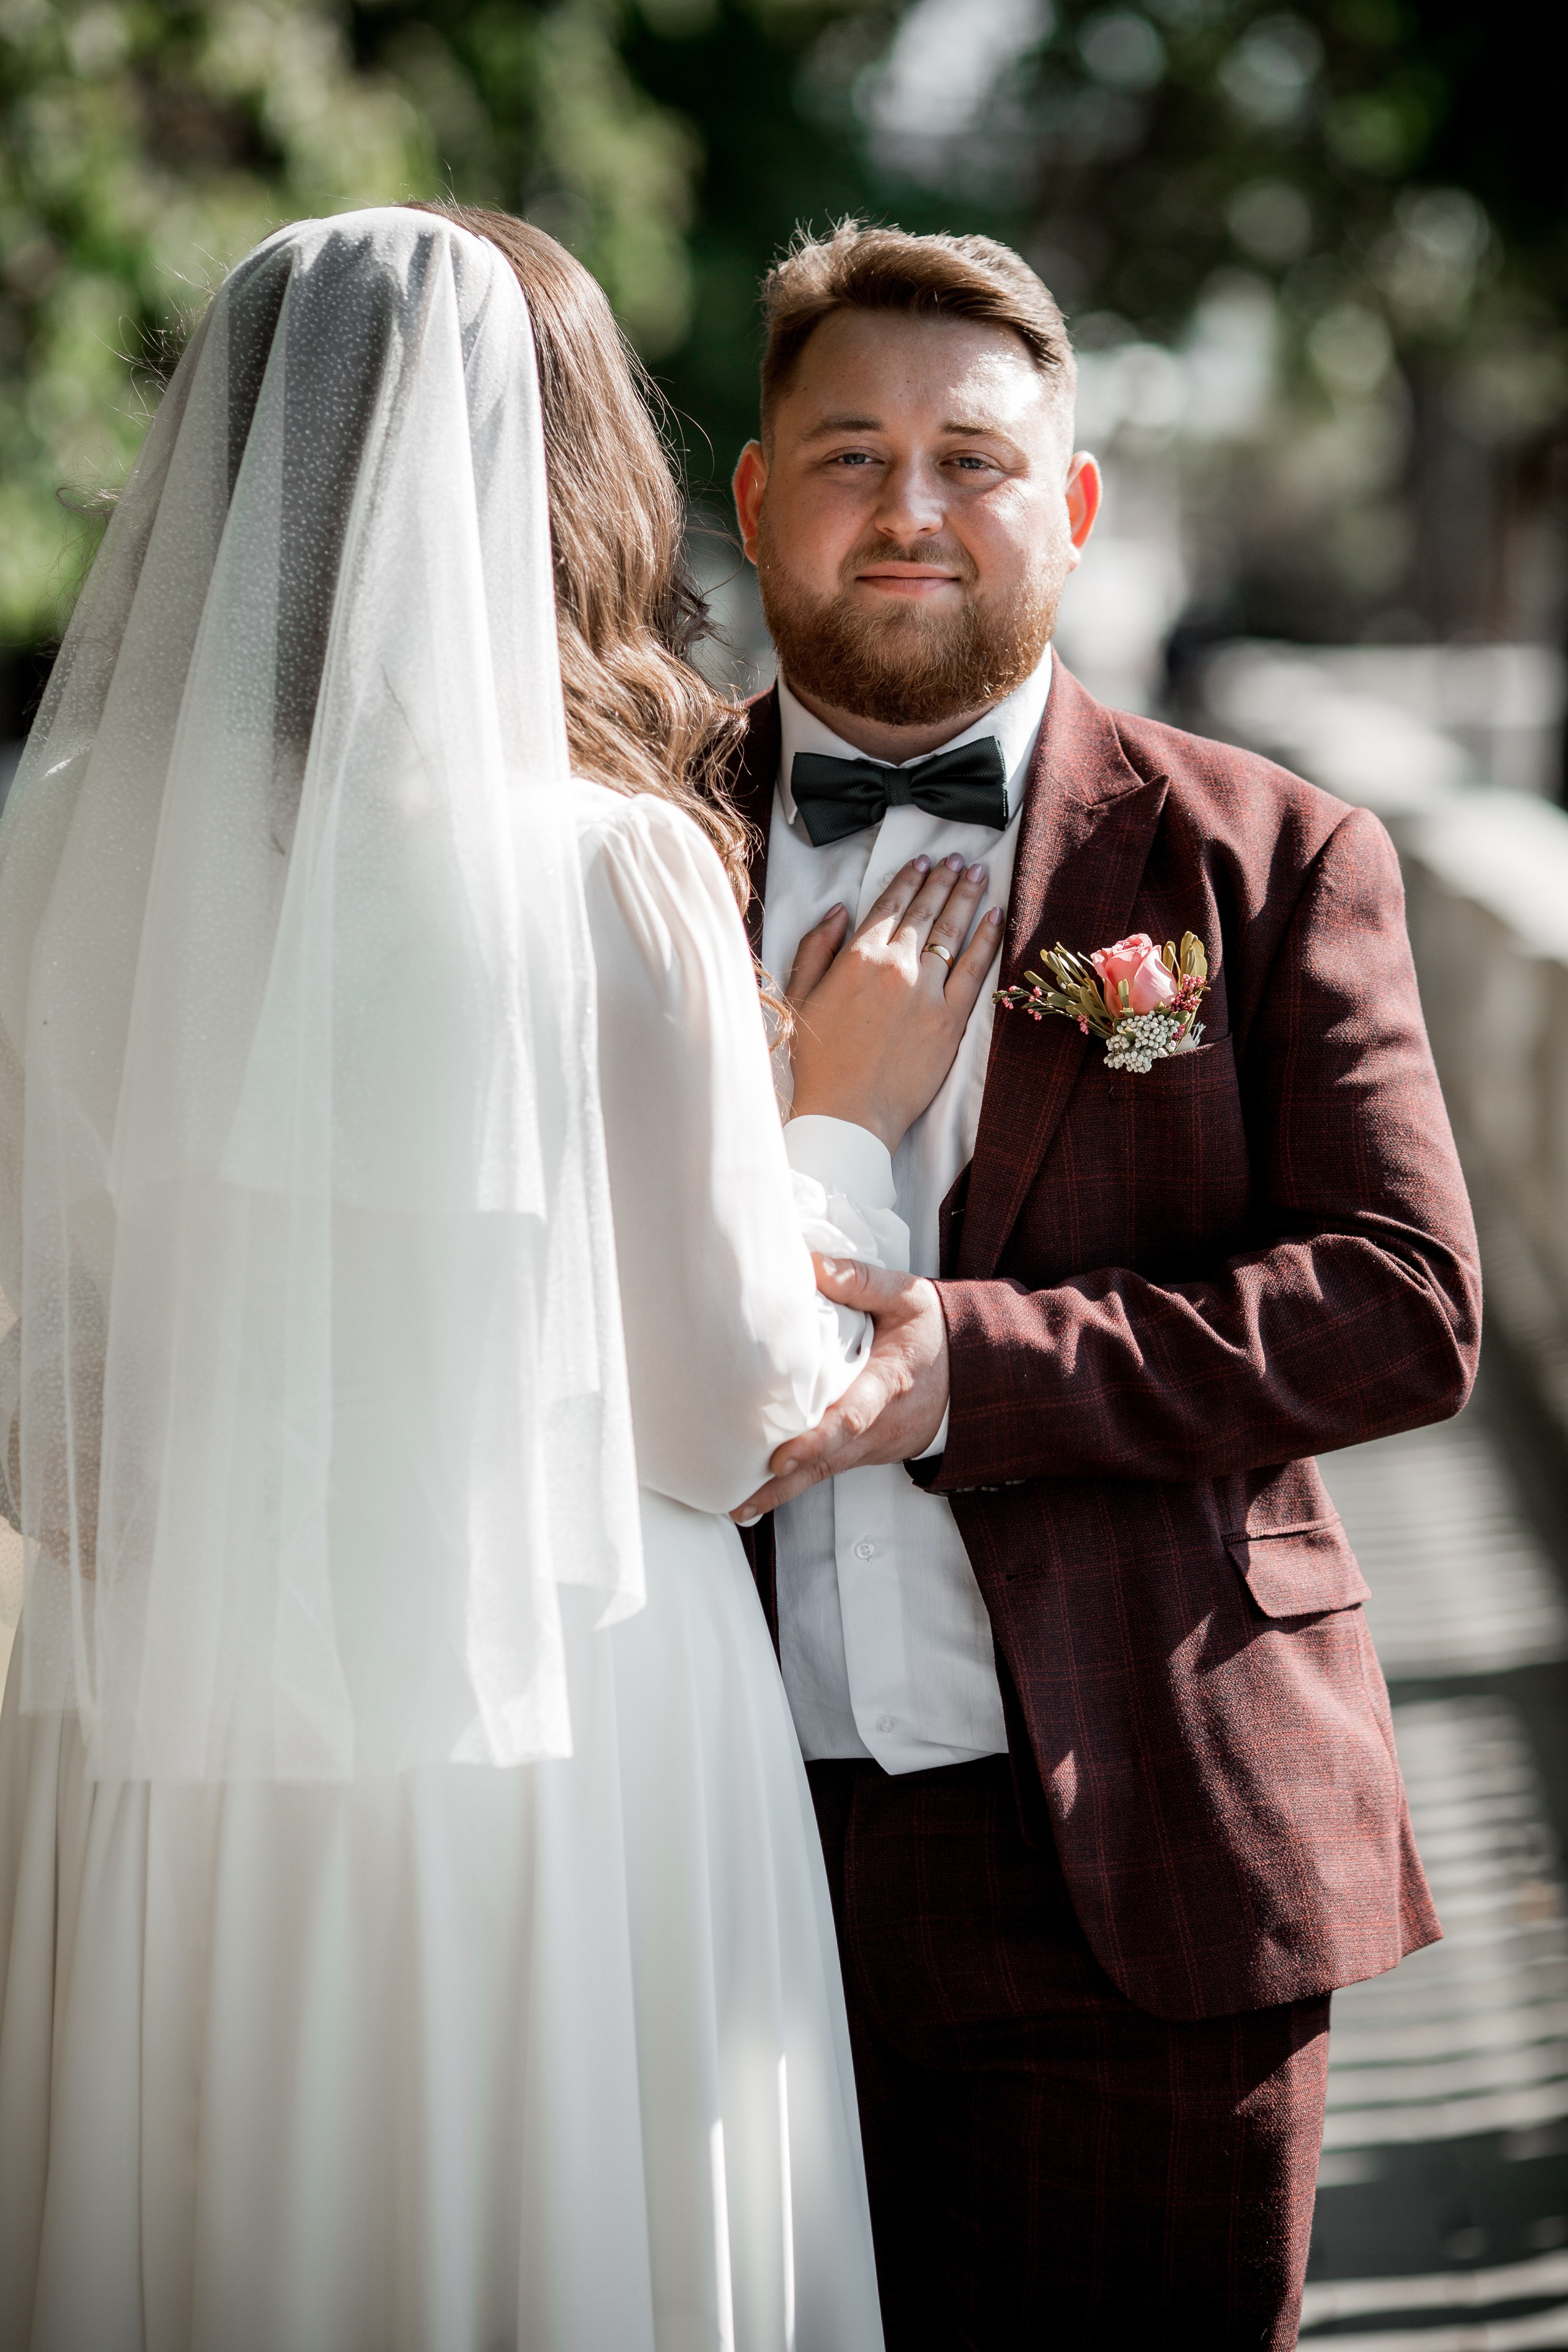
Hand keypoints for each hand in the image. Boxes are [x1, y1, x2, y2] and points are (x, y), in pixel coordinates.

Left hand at [732, 1255, 948, 1518]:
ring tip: (736, 1506)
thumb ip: (860, 1281)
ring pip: (823, 1472)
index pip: (852, 1417)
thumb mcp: (908, 1297)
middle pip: (828, 1460)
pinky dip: (793, 1485)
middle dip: (783, 1484)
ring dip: (780, 1493)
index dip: (817, 1439)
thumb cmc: (933, 1333)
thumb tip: (811, 1263)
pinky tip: (756, 1496)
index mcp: (890, 1383)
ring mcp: (874, 1445)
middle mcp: (881, 1424)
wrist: (970, 1374)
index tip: (781, 1457)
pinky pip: (827, 1470)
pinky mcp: (864, 1452)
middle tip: (739, 1501)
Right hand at [786, 856, 1002, 1155]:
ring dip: (967, 897)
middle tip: (959, 859)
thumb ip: (817, 948)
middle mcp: (895, 966)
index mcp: (857, 958)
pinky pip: (974, 969)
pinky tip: (996, 917)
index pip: (889, 905)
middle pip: (925, 911)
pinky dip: (987, 939)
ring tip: (979, 875)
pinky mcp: (950, 1020)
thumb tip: (839, 910)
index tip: (923, 861)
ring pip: (951, 931)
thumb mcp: (802, 996)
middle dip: (943, 879)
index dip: (908, 879)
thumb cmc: (820, 1061)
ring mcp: (927, 991)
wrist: (848, 1113)